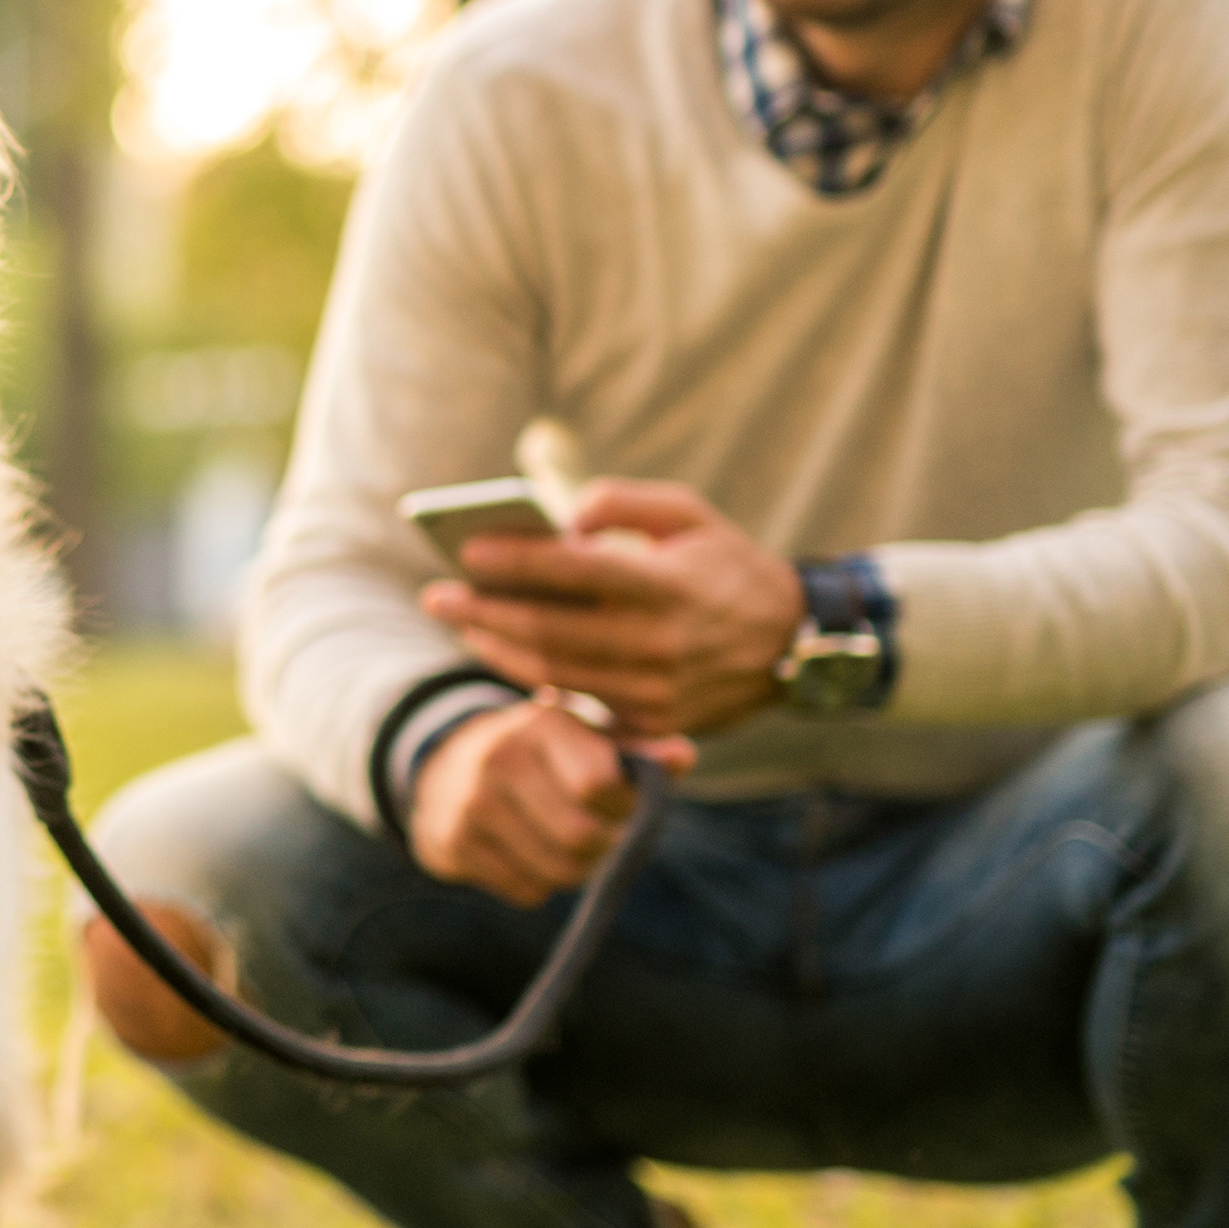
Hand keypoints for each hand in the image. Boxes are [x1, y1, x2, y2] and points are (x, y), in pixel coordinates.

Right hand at [408, 697, 697, 904]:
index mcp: (542, 723)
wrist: (446, 766)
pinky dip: (540, 884)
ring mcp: (471, 803)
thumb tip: (684, 757)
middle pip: (582, 837)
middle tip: (602, 834)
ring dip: (576, 870)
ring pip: (557, 871)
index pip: (600, 784)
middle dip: (604, 846)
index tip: (621, 801)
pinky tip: (530, 855)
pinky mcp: (452, 843)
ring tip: (569, 846)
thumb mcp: (585, 737)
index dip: (623, 804)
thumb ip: (636, 750)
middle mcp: (500, 757)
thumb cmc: (541, 753)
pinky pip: (526, 892)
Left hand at [424, 478, 803, 738]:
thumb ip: (625, 502)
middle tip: (436, 597)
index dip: (515, 562)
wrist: (792, 645)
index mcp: (669, 585)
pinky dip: (536, 681)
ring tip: (462, 625)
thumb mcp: (691, 514)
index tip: (467, 552)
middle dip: (483, 612)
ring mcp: (655, 691)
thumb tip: (566, 522)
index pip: (573, 572)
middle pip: (549, 631)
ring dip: (498, 649)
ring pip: (554, 673)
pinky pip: (579, 705)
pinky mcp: (653, 724)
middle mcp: (659, 643)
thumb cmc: (728, 567)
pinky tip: (505, 657)